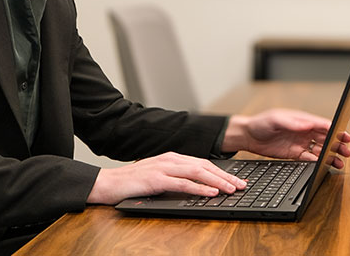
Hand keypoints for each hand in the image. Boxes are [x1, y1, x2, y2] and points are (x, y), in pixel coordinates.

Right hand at [87, 152, 245, 204]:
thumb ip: (177, 178)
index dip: (222, 172)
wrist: (108, 183)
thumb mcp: (159, 177)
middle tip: (242, 185)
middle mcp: (171, 159)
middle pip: (205, 166)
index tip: (237, 180)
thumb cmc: (133, 182)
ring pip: (198, 172)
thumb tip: (199, 187)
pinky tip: (211, 193)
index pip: (204, 163)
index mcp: (173, 157)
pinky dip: (199, 188)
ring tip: (231, 189)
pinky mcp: (157, 179)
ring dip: (218, 181)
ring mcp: (164, 167)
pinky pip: (183, 183)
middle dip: (226, 176)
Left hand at [222, 108, 349, 168]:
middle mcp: (304, 131)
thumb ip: (292, 123)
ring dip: (330, 155)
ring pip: (320, 150)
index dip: (335, 130)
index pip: (323, 125)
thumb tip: (307, 124)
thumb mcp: (276, 119)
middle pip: (326, 138)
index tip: (344, 136)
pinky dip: (318, 162)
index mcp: (303, 120)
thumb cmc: (261, 123)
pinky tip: (324, 166)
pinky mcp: (294, 154)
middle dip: (337, 144)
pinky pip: (309, 159)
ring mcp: (300, 143)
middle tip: (347, 151)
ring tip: (340, 162)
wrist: (248, 136)